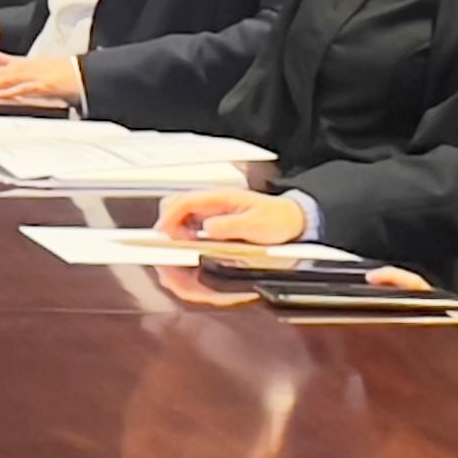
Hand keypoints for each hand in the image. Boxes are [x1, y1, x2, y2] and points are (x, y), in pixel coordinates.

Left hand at [0, 55, 81, 108]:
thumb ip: (8, 83)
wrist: (81, 74)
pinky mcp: (41, 84)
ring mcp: (29, 75)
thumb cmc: (56, 77)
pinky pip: (22, 88)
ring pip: (1, 79)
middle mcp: (19, 66)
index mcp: (14, 63)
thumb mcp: (28, 76)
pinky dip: (9, 93)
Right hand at [158, 188, 310, 244]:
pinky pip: (190, 232)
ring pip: (180, 222)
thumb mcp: (256, 223)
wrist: (293, 221)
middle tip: (170, 250)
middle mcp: (211, 205)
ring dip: (176, 239)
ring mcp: (211, 215)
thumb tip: (206, 228)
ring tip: (181, 258)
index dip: (170, 218)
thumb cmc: (277, 218)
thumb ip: (231, 226)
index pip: (184, 202)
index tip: (164, 234)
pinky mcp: (214, 227)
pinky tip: (192, 258)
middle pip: (175, 210)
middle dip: (168, 229)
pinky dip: (185, 245)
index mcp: (219, 198)